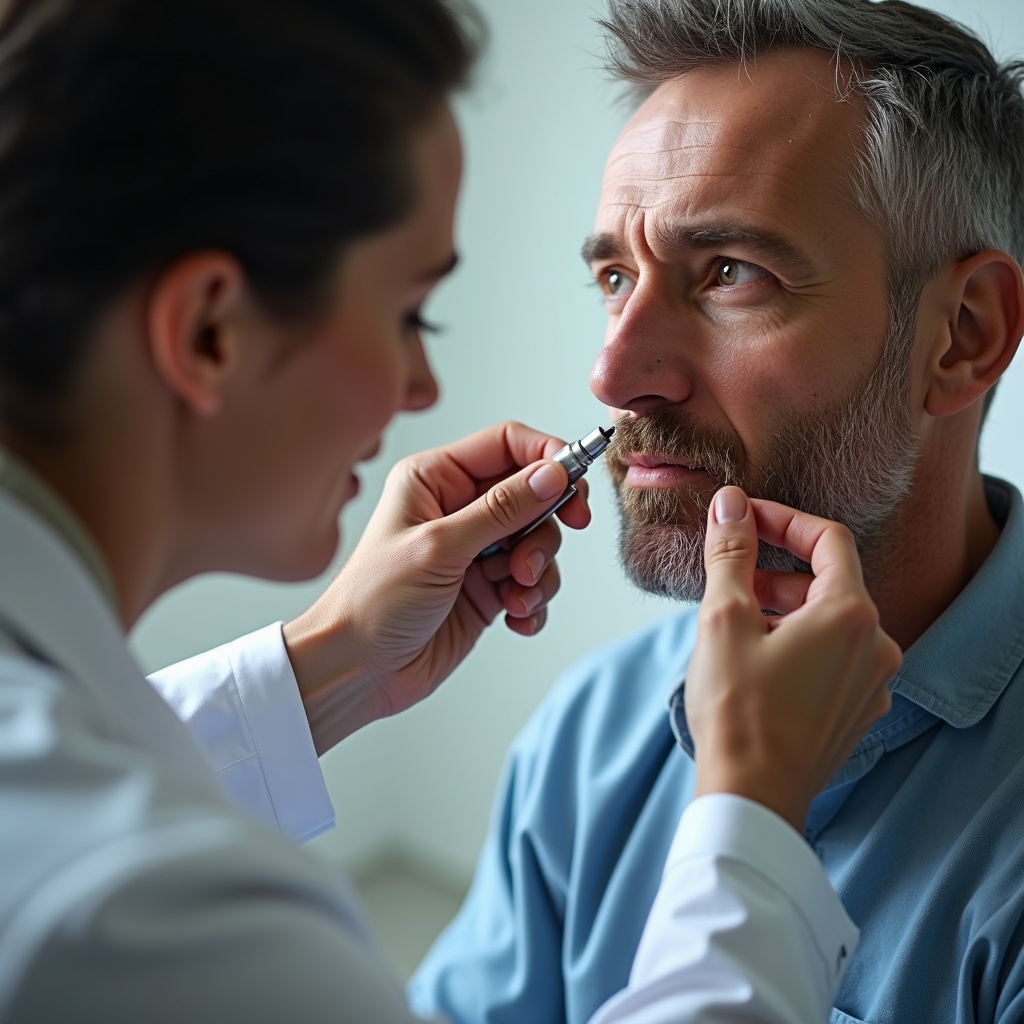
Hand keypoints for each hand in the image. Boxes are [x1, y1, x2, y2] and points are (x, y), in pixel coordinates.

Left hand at [283, 421, 590, 753]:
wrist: (357, 670)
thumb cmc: (374, 602)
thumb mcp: (440, 547)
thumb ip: (502, 509)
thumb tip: (553, 473)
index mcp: (436, 477)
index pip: (508, 444)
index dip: (548, 459)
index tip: (574, 490)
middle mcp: (458, 506)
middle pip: (533, 494)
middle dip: (543, 531)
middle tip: (529, 562)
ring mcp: (475, 548)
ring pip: (539, 541)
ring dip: (538, 571)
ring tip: (514, 595)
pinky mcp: (488, 587)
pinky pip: (534, 582)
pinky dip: (534, 601)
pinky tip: (515, 618)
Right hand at [686, 486, 900, 831]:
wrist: (753, 797)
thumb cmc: (739, 712)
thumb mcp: (724, 618)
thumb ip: (733, 553)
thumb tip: (732, 505)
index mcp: (850, 615)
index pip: (828, 538)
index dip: (782, 520)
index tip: (744, 519)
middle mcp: (876, 646)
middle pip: (829, 581)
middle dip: (776, 569)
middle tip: (730, 572)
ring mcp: (871, 683)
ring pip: (829, 622)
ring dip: (784, 608)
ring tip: (735, 619)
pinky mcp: (857, 712)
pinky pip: (832, 658)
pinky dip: (797, 643)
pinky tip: (756, 659)